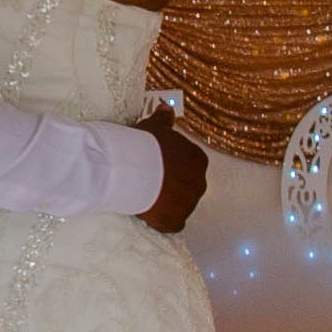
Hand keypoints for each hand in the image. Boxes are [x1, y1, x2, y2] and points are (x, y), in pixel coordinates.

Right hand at [137, 108, 207, 234]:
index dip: (172, 167)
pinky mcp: (174, 221)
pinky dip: (164, 221)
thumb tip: (166, 107)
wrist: (132, 168)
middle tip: (150, 181)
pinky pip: (173, 224)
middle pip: (187, 186)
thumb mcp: (154, 127)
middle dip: (172, 185)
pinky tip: (151, 215)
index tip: (157, 165)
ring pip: (181, 206)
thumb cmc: (145, 144)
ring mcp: (188, 205)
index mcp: (198, 160)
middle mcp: (199, 183)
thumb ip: (164, 119)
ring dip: (168, 203)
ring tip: (147, 196)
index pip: (189, 165)